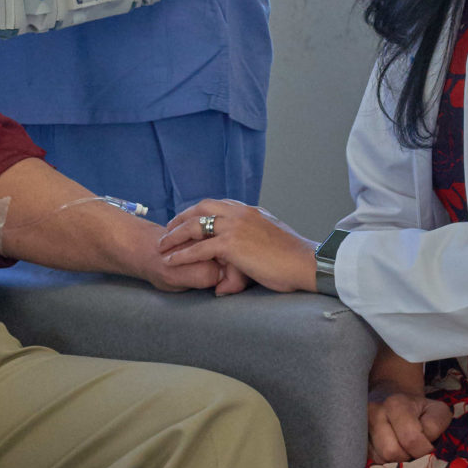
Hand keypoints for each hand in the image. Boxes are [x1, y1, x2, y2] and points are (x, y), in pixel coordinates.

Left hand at [156, 198, 318, 294]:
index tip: (185, 221)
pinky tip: (172, 261)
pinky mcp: (232, 245)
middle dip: (180, 218)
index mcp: (249, 210)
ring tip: (162, 246)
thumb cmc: (293, 256)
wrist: (305, 262)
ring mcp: (235, 227)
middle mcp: (240, 213)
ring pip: (195, 226)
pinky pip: (199, 248)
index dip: (197, 212)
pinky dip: (182, 254)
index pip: (216, 204)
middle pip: (200, 208)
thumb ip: (256, 234)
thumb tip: (248, 245)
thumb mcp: (272, 235)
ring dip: (174, 236)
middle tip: (167, 230)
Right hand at [367, 385, 451, 464]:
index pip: (411, 439)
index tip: (429, 445)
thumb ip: (436, 425)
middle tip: (415, 449)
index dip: (424, 449)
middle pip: (391, 452)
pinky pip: (372, 461)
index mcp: (395, 404)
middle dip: (408, 456)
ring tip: (404, 448)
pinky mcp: (356, 440)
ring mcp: (361, 427)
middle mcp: (373, 413)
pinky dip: (386, 461)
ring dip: (396, 460)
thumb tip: (424, 443)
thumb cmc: (420, 410)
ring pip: (380, 459)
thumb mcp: (438, 411)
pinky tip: (392, 449)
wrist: (393, 401)